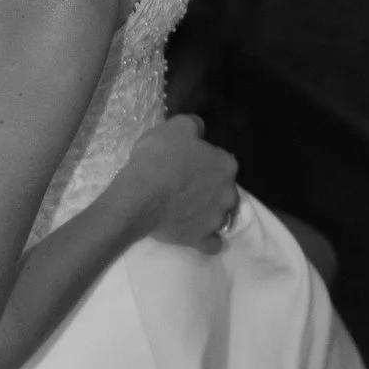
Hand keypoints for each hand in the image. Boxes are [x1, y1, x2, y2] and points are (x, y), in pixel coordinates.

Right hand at [120, 110, 241, 252]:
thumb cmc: (159, 158)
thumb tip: (200, 129)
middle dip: (212, 188)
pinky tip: (196, 233)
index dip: (205, 161)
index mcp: (226, 164)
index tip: (188, 163)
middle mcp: (228, 192)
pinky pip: (212, 243)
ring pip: (221, 215)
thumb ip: (193, 125)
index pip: (222, 161)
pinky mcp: (201, 239)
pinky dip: (206, 239)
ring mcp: (216, 218)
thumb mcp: (175, 127)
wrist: (140, 197)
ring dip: (209, 212)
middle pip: (225, 189)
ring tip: (187, 210)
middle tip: (187, 186)